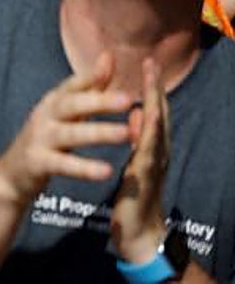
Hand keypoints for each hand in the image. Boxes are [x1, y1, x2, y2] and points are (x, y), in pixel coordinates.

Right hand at [0, 52, 133, 206]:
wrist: (13, 172)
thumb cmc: (47, 137)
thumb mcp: (66, 110)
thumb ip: (89, 86)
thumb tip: (108, 56)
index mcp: (54, 101)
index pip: (73, 84)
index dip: (92, 74)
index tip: (113, 62)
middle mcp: (45, 115)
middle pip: (71, 104)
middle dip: (99, 101)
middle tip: (128, 99)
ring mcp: (39, 138)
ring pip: (70, 134)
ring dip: (98, 132)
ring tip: (126, 133)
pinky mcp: (37, 162)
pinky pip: (63, 165)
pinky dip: (84, 168)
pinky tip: (106, 171)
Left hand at [110, 59, 170, 264]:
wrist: (136, 231)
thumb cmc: (134, 194)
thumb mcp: (135, 160)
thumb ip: (137, 136)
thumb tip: (138, 111)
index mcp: (151, 145)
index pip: (153, 109)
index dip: (151, 87)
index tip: (147, 61)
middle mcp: (158, 151)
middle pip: (160, 114)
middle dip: (156, 88)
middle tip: (151, 61)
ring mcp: (154, 164)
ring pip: (158, 129)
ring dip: (155, 103)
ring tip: (150, 79)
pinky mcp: (145, 178)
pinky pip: (148, 151)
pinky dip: (148, 132)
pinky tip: (145, 116)